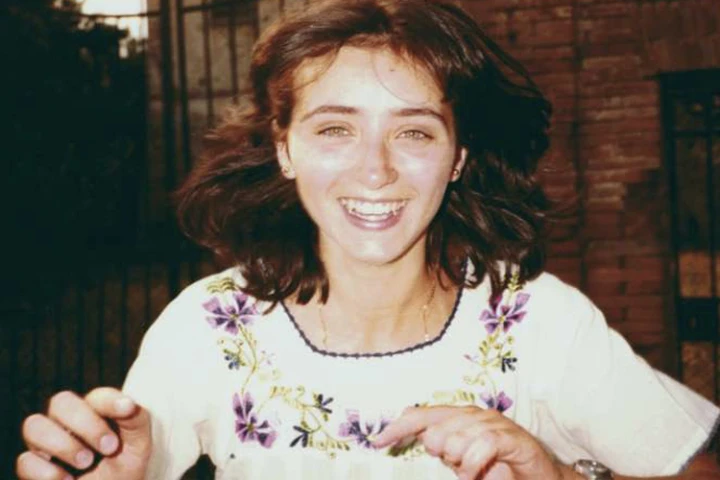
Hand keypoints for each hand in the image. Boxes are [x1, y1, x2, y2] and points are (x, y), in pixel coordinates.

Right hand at [17, 387, 150, 479]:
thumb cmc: (123, 472)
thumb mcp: (138, 446)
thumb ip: (136, 421)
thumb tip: (128, 404)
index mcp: (93, 413)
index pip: (96, 396)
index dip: (110, 400)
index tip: (128, 411)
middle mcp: (65, 424)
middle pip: (60, 402)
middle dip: (86, 423)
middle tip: (109, 447)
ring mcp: (45, 446)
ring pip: (34, 425)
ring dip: (64, 444)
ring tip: (86, 462)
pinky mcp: (32, 471)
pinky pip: (25, 461)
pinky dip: (48, 472)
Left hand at [374, 405, 564, 479]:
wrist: (541, 478)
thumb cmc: (500, 469)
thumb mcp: (465, 462)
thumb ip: (446, 450)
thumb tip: (422, 439)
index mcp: (460, 417)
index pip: (422, 416)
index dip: (398, 427)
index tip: (377, 441)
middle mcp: (475, 414)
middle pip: (436, 430)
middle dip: (442, 455)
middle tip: (459, 467)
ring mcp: (494, 423)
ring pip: (456, 439)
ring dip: (460, 464)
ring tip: (472, 473)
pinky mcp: (511, 437)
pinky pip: (482, 445)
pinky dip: (474, 463)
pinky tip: (476, 473)